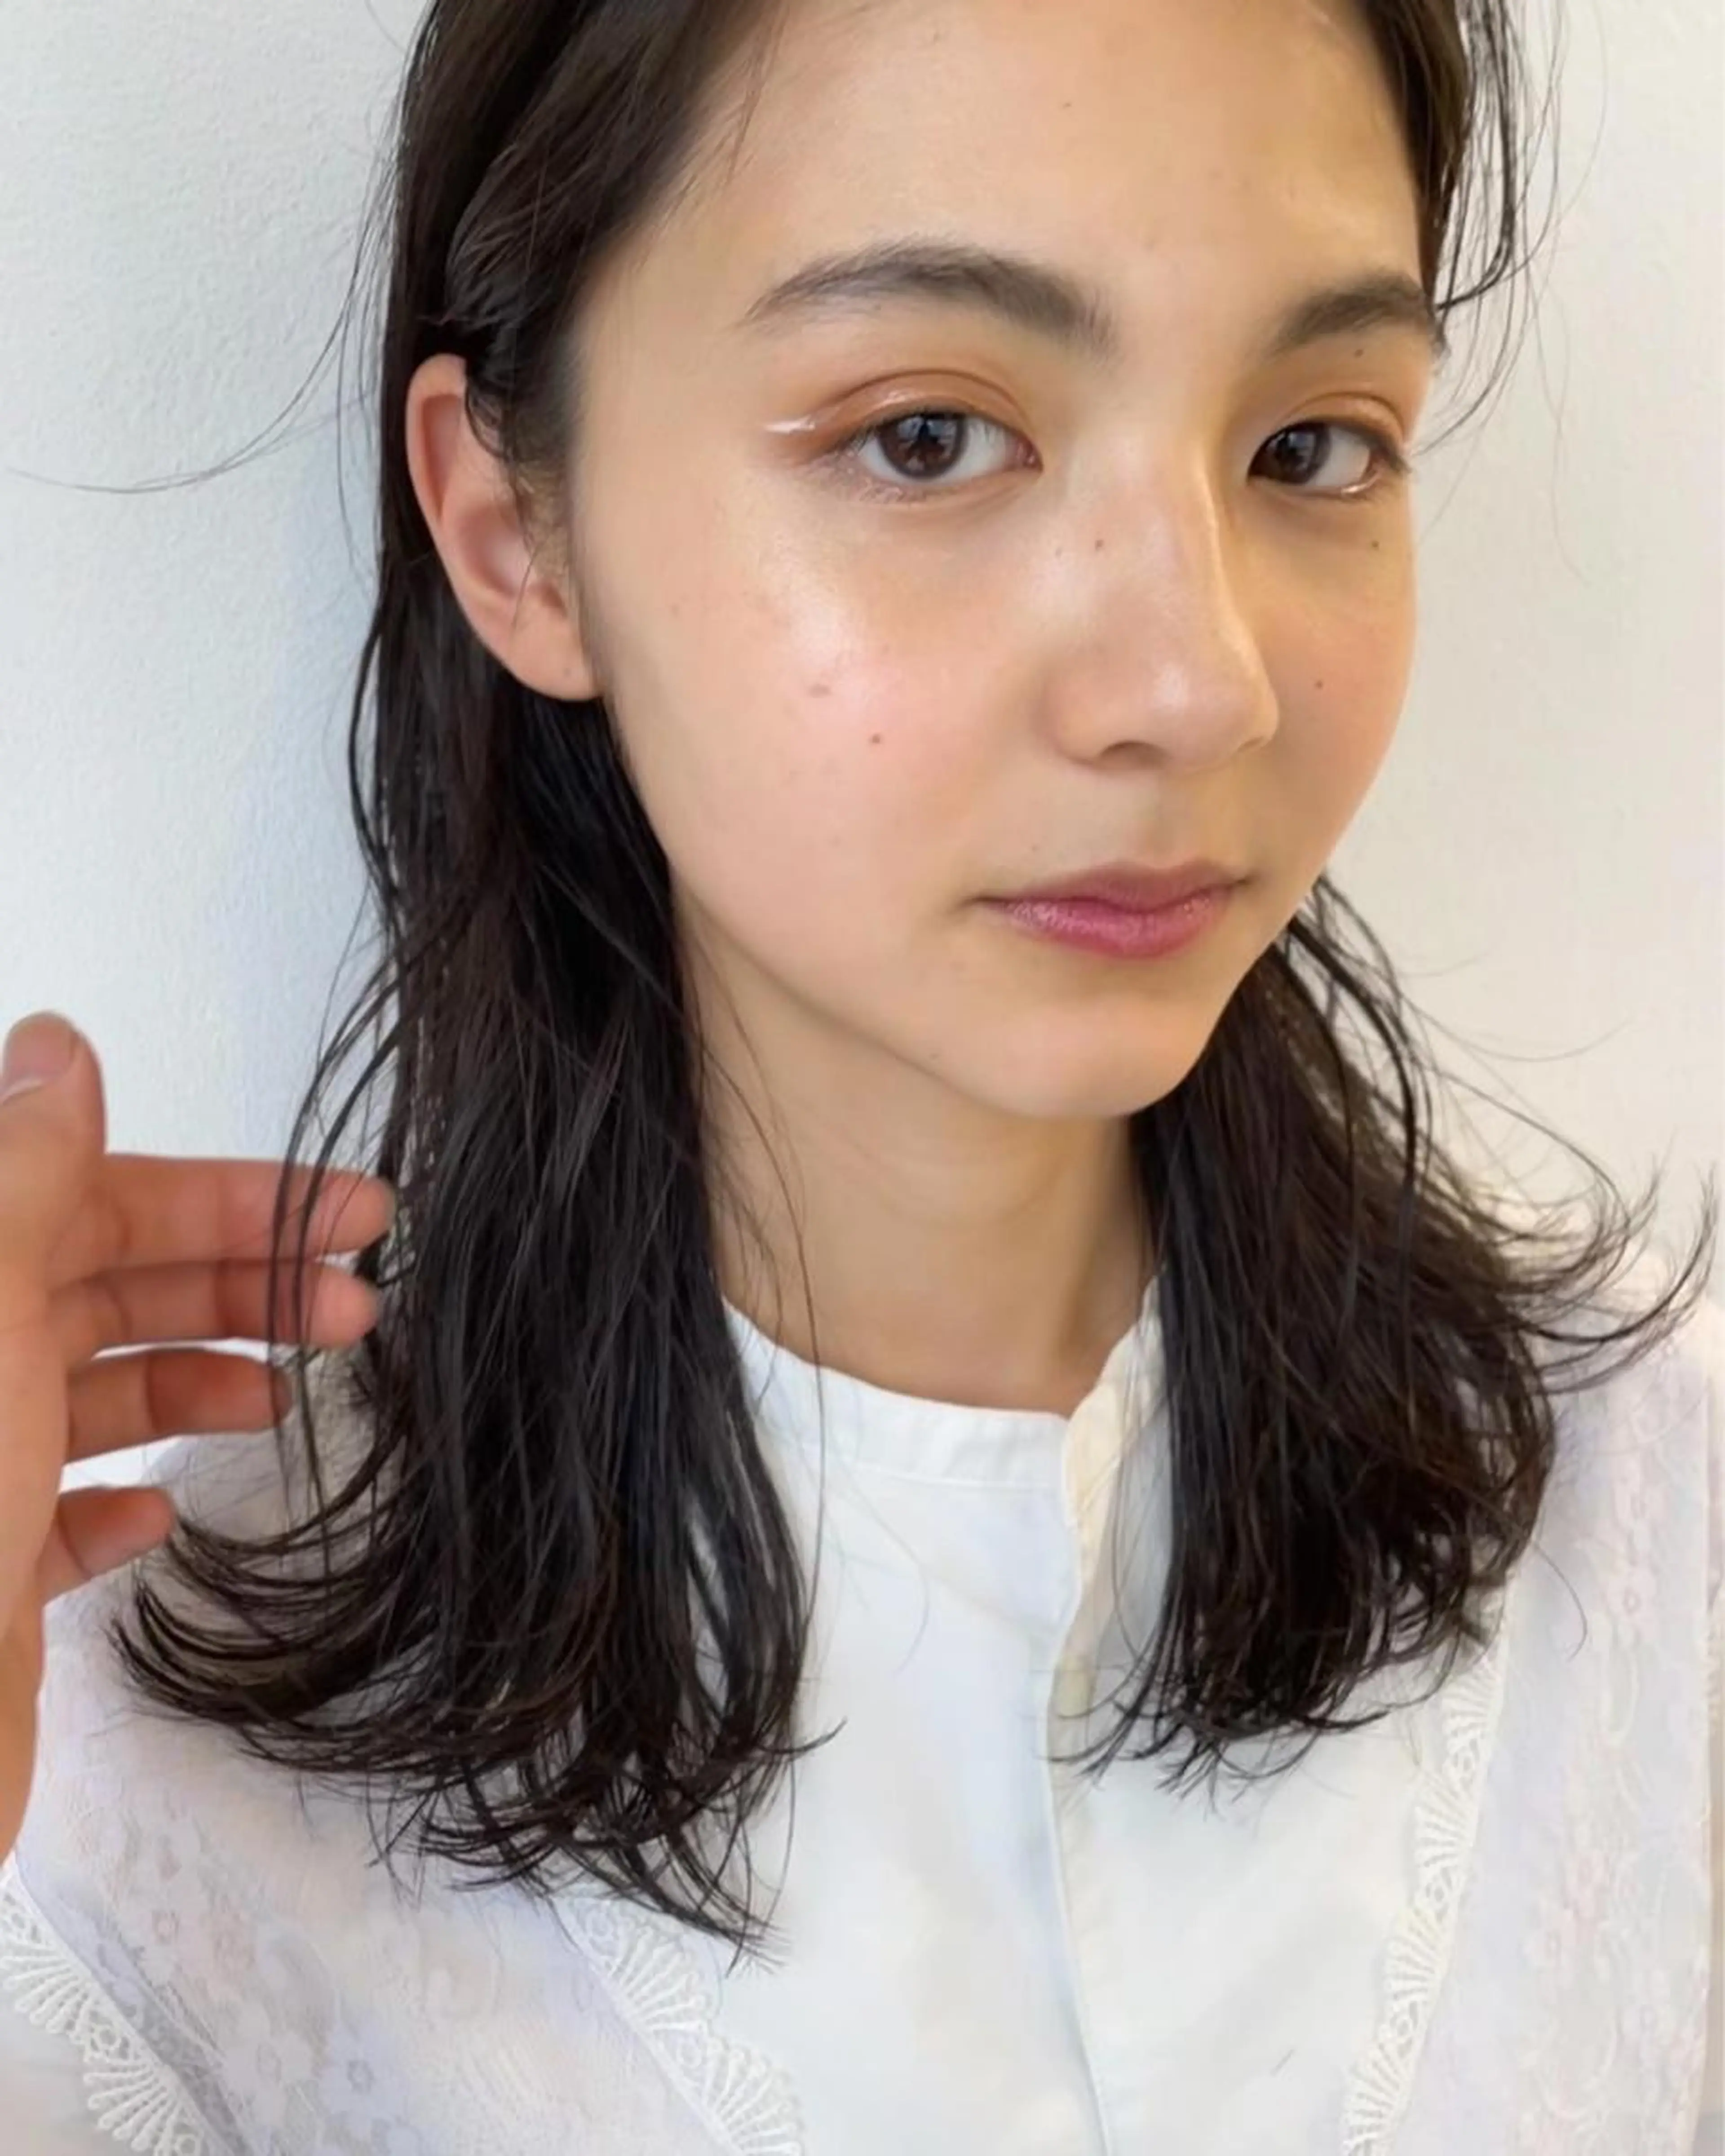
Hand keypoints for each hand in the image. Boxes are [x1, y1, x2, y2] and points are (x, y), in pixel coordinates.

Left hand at [0, 1011, 395, 1863]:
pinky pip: (57, 1520)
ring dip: (195, 1381)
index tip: (345, 1209)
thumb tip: (55, 1044)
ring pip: (90, 1396)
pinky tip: (157, 1507)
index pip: (91, 1198)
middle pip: (100, 1289)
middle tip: (355, 1299)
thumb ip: (25, 1175)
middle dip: (235, 1286)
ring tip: (284, 1395)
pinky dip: (119, 1503)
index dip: (227, 1197)